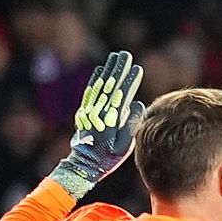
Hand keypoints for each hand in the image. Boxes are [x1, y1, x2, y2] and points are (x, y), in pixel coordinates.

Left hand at [52, 50, 142, 197]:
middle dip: (118, 69)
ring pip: (99, 86)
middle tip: (125, 55)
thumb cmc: (108, 158)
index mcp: (110, 121)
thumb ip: (130, 124)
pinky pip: (90, 92)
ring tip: (115, 57)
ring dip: (108, 70)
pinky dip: (95, 80)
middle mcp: (98, 113)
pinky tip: (100, 70)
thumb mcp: (124, 146)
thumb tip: (136, 103)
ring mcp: (89, 111)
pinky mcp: (84, 112)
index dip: (129, 81)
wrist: (84, 165)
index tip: (137, 68)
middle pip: (109, 86)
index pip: (121, 96)